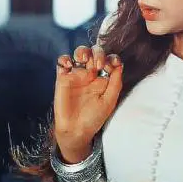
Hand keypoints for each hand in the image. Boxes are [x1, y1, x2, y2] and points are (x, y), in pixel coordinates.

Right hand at [54, 45, 122, 162]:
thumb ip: (115, 83)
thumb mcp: (109, 101)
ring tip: (83, 59)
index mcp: (104, 79)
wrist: (75, 130)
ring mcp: (76, 74)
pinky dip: (64, 59)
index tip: (111, 65)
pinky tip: (68, 65)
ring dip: (82, 51)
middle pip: (95, 53)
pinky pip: (62, 62)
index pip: (109, 60)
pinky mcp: (63, 77)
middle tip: (98, 65)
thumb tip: (119, 64)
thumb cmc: (93, 118)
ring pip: (79, 53)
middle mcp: (91, 74)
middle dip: (98, 53)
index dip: (111, 58)